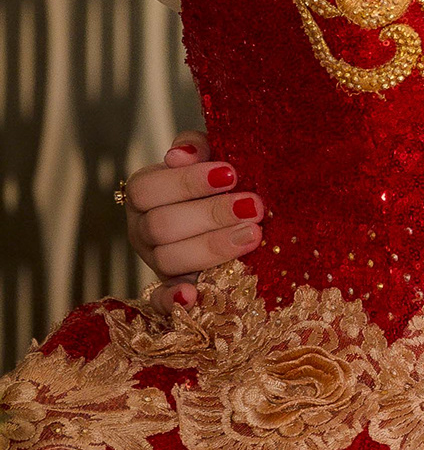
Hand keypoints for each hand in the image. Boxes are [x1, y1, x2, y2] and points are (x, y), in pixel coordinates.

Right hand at [125, 132, 263, 306]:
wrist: (237, 215)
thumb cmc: (221, 182)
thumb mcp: (210, 157)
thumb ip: (198, 148)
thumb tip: (180, 155)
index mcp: (145, 194)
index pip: (147, 188)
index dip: (187, 182)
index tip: (231, 174)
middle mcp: (144, 229)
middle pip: (161, 226)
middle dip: (211, 214)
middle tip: (254, 206)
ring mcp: (156, 262)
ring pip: (168, 259)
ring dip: (212, 247)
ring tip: (253, 234)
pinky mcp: (172, 291)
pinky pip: (159, 302)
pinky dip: (172, 301)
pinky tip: (193, 295)